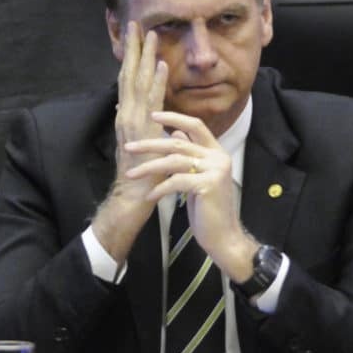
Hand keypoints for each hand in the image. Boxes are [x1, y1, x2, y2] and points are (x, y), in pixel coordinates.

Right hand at [91, 22, 167, 261]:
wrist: (135, 193)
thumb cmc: (142, 168)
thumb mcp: (139, 138)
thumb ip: (134, 119)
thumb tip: (127, 103)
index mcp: (127, 113)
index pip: (128, 79)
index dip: (132, 56)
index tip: (136, 34)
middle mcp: (126, 112)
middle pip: (129, 73)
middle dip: (134, 48)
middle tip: (137, 23)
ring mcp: (132, 119)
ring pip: (137, 81)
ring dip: (144, 57)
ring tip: (150, 34)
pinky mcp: (142, 128)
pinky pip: (150, 100)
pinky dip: (155, 81)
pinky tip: (160, 64)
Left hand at [123, 110, 257, 278]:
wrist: (223, 236)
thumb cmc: (207, 209)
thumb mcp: (196, 178)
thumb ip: (189, 156)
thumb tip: (174, 134)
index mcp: (216, 152)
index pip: (195, 125)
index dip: (174, 118)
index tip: (152, 115)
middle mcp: (218, 157)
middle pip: (178, 143)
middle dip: (149, 144)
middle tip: (129, 147)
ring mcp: (215, 171)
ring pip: (174, 161)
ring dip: (148, 168)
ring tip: (131, 175)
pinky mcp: (208, 186)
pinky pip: (176, 181)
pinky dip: (160, 188)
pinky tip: (150, 196)